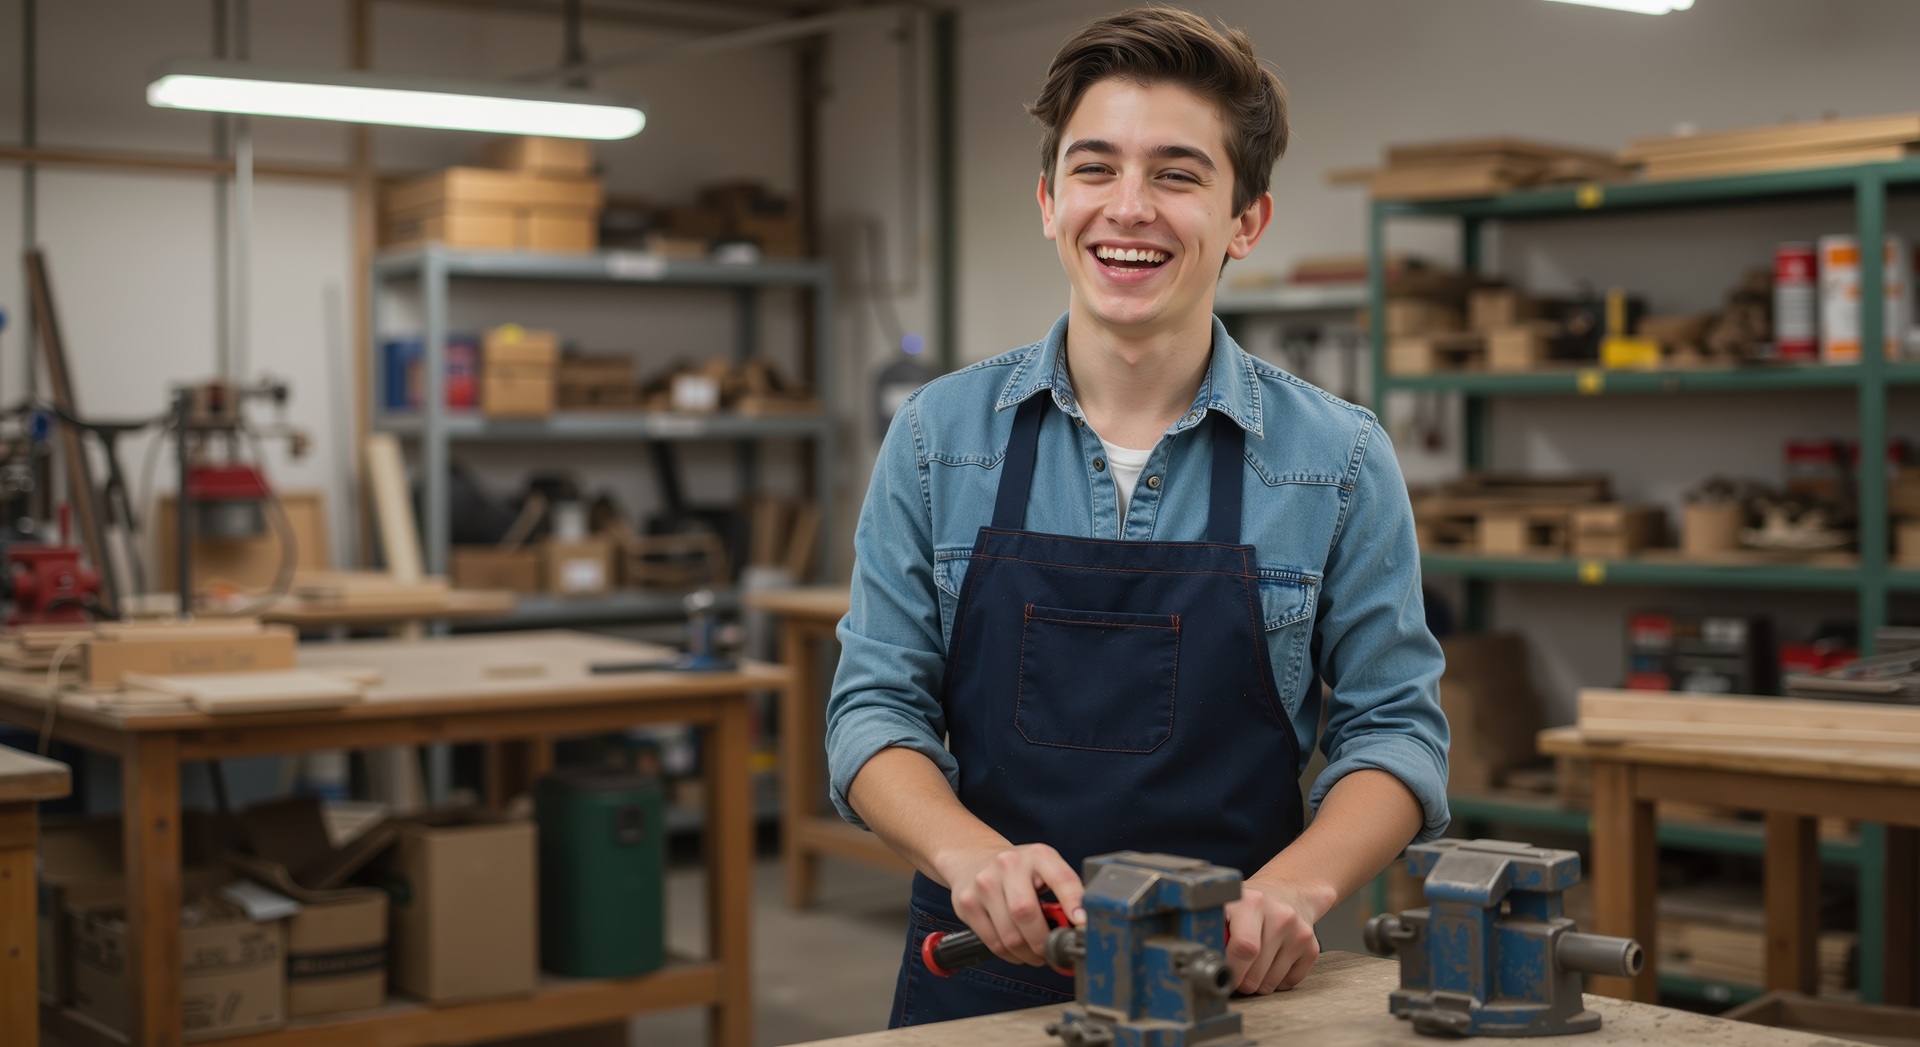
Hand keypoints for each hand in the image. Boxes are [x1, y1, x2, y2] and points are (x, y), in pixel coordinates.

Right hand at [940, 843, 1084, 965]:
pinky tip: (1016, 950)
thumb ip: (1064, 893)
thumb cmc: (1017, 870)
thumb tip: (1080, 929)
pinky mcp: (967, 903)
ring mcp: (984, 883)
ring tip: (1035, 953)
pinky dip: (1010, 955)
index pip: (1060, 878)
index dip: (1073, 902)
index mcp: (1037, 855)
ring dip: (1027, 954)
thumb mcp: (1044, 869)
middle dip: (1043, 942)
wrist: (973, 858)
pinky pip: (993, 943)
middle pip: (1026, 912)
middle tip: (1051, 952)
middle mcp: (1008, 864)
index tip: (1082, 924)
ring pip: (1010, 935)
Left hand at [1223, 879, 1322, 993]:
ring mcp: (1299, 932)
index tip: (1224, 972)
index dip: (1231, 968)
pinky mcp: (1312, 947)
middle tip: (1236, 973)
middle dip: (1241, 981)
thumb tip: (1206, 965)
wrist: (1287, 893)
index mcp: (1252, 901)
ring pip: (1271, 982)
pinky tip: (1272, 963)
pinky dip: (1277, 982)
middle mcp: (1280, 915)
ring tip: (1253, 965)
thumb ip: (1214, 932)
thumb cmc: (1250, 907)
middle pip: (1255, 972)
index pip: (1244, 948)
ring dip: (1258, 984)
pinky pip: (1288, 983)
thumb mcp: (1227, 907)